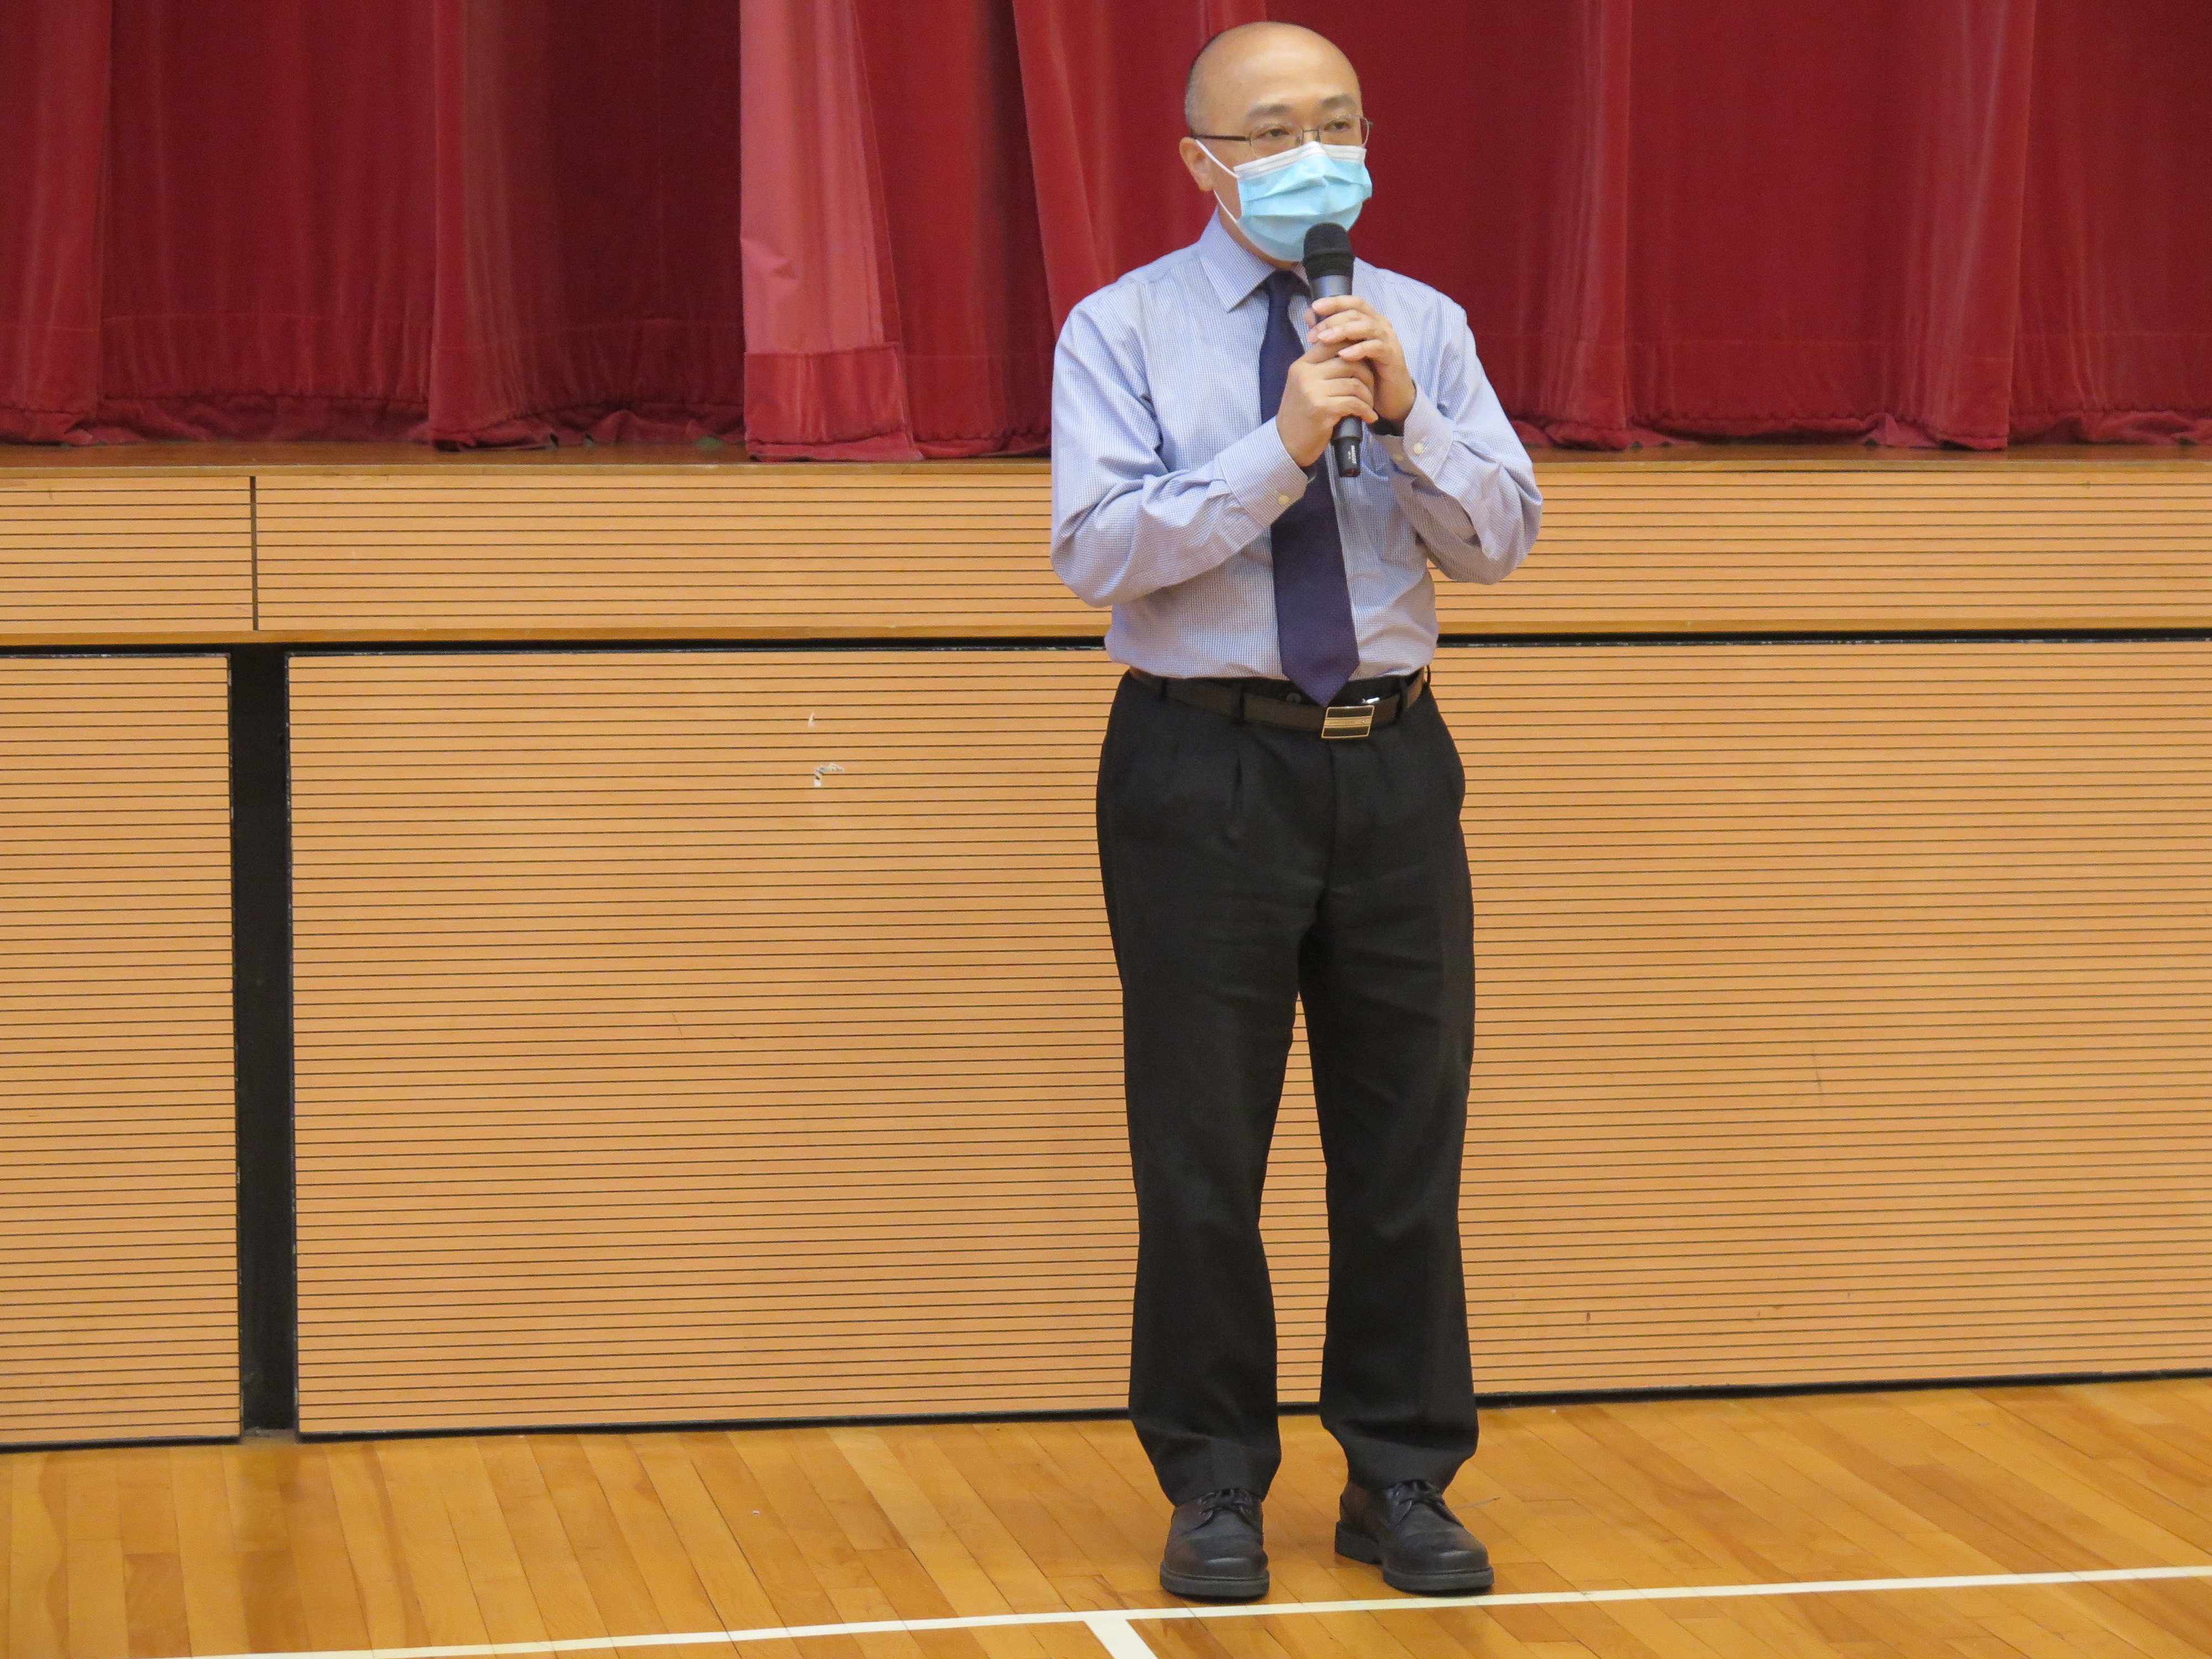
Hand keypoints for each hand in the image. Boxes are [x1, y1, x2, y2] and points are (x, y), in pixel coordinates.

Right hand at [1275, 340, 1377, 468]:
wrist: (1286, 445)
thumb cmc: (1301, 415)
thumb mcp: (1304, 386)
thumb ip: (1321, 369)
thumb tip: (1351, 352)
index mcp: (1302, 365)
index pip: (1332, 342)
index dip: (1354, 349)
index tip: (1365, 363)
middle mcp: (1305, 374)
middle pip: (1349, 361)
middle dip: (1367, 375)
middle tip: (1370, 390)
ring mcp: (1313, 391)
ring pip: (1354, 383)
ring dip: (1368, 396)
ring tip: (1368, 406)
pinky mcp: (1322, 409)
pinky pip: (1354, 403)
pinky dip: (1365, 411)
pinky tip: (1368, 417)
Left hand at [1309, 295, 1414, 424]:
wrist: (1389, 398)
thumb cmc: (1366, 372)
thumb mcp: (1345, 350)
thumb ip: (1329, 332)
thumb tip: (1309, 315)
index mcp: (1369, 320)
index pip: (1353, 302)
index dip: (1335, 302)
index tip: (1315, 307)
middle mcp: (1380, 325)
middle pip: (1357, 313)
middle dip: (1333, 320)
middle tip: (1314, 333)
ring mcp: (1388, 339)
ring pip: (1366, 326)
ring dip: (1343, 331)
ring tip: (1324, 339)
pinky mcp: (1393, 355)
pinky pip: (1376, 347)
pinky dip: (1359, 349)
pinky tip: (1344, 355)